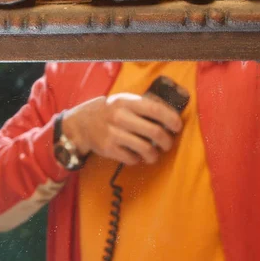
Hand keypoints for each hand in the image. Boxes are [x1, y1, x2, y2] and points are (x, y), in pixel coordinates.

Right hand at [61, 93, 182, 165]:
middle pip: (155, 132)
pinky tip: (136, 155)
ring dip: (155, 154)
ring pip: (146, 149)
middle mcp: (120, 117)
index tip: (177, 126)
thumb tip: (171, 116)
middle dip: (167, 141)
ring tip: (154, 154)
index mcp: (127, 102)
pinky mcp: (109, 149)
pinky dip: (138, 159)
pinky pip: (132, 158)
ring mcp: (114, 134)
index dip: (171, 119)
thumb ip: (143, 106)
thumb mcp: (124, 101)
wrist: (82, 123)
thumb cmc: (110, 111)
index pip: (155, 109)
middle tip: (167, 144)